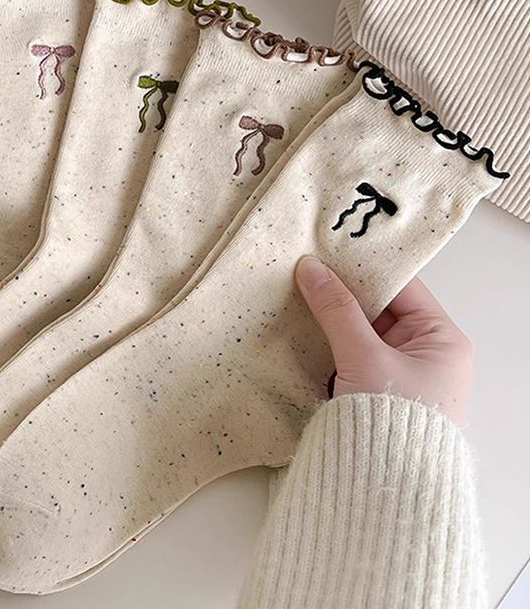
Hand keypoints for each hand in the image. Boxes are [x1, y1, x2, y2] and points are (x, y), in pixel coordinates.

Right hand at [295, 256, 471, 424]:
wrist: (384, 489)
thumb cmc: (392, 420)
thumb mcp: (364, 356)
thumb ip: (336, 309)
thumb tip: (311, 269)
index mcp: (441, 339)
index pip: (402, 287)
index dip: (365, 268)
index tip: (330, 251)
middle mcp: (425, 353)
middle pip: (379, 308)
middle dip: (342, 293)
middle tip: (307, 270)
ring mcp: (399, 373)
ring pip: (360, 332)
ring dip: (331, 319)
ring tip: (298, 292)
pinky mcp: (375, 391)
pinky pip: (350, 355)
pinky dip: (328, 344)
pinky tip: (301, 328)